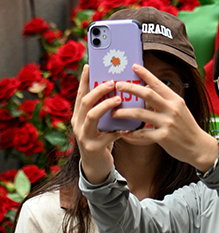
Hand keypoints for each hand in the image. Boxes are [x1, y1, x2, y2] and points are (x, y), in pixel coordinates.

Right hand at [72, 66, 125, 181]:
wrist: (96, 167)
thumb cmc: (101, 139)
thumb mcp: (98, 123)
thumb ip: (103, 109)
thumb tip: (117, 87)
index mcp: (79, 115)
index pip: (80, 94)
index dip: (84, 80)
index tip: (89, 65)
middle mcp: (78, 124)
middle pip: (85, 102)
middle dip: (99, 90)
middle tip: (113, 82)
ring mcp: (84, 136)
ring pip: (92, 116)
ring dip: (106, 105)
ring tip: (120, 99)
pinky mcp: (94, 147)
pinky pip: (108, 135)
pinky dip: (118, 129)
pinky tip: (128, 126)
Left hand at [111, 65, 218, 170]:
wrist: (198, 146)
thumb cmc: (187, 127)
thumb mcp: (180, 109)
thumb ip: (165, 100)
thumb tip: (147, 89)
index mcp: (175, 100)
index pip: (158, 83)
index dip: (145, 74)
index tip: (134, 66)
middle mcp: (171, 109)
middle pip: (147, 94)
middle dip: (130, 88)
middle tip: (118, 85)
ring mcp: (167, 123)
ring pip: (140, 113)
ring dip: (124, 112)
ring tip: (114, 113)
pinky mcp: (162, 137)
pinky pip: (142, 133)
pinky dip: (131, 133)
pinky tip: (124, 133)